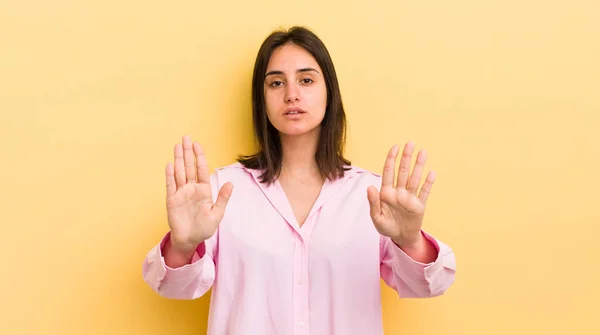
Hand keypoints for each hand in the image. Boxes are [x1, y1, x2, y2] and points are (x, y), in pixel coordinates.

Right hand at [165, 135, 232, 251]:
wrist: (190, 240)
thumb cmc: (204, 228)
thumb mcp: (217, 214)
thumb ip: (222, 198)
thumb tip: (230, 184)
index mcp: (204, 190)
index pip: (202, 169)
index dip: (199, 157)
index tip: (197, 145)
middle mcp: (192, 188)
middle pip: (189, 167)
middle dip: (187, 153)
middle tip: (186, 138)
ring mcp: (181, 193)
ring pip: (179, 172)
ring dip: (178, 159)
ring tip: (177, 146)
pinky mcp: (172, 200)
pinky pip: (171, 185)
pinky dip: (170, 175)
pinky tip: (170, 165)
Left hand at [367, 142, 435, 248]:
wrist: (400, 237)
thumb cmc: (386, 226)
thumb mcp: (377, 217)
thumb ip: (373, 202)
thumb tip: (370, 187)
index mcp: (386, 193)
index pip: (388, 172)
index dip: (391, 159)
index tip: (395, 147)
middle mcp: (399, 192)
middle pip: (403, 171)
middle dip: (406, 158)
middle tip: (410, 143)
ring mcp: (410, 197)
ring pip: (414, 178)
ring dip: (419, 166)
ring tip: (423, 152)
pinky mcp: (419, 205)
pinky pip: (424, 192)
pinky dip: (428, 183)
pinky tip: (431, 173)